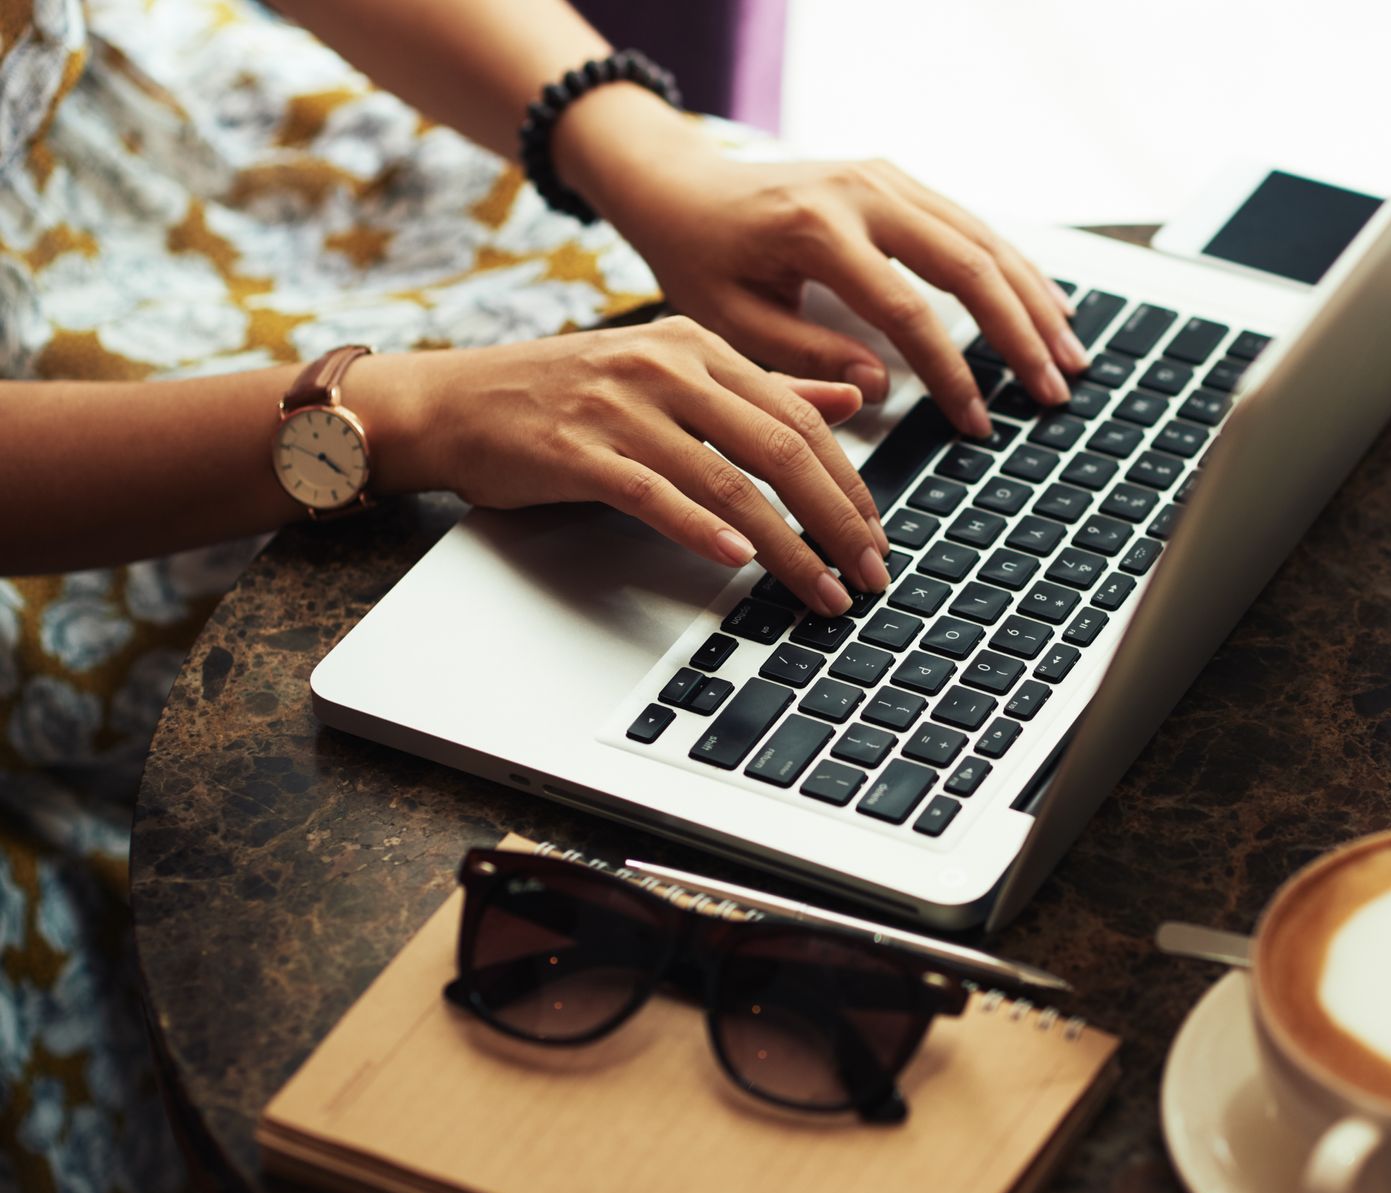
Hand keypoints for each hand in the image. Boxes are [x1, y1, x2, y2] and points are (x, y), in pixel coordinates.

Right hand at [364, 321, 884, 616]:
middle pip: (780, 447)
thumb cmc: (565, 394)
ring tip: (823, 590)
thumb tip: (850, 401)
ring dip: (787, 546)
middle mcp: (666, 367)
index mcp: (697, 345)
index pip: (799, 416)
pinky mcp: (578, 450)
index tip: (876, 535)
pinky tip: (737, 562)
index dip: (848, 481)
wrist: (454, 401)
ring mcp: (621, 407)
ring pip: (729, 480)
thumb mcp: (669, 375)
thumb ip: (759, 388)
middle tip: (871, 573)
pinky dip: (701, 529)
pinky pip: (655, 494)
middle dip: (836, 519)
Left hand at [599, 147, 1088, 437]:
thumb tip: (878, 389)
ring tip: (1071, 357)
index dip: (950, 373)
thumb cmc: (700, 259)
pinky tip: (1046, 307)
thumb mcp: (731, 321)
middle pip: (967, 265)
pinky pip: (970, 224)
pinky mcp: (897, 179)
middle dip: (1019, 335)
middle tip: (1054, 392)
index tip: (978, 424)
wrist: (683, 185)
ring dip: (1032, 300)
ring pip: (982, 238)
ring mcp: (885, 176)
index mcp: (817, 228)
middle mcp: (861, 190)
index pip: (907, 311)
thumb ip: (804, 356)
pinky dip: (1013, 269)